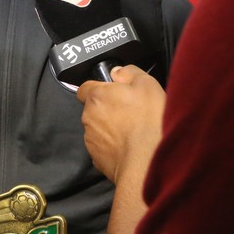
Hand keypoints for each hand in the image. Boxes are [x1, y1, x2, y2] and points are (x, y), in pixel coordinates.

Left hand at [75, 65, 165, 183]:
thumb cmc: (148, 122)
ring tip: (133, 131)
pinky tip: (130, 146)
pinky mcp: (97, 159)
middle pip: (94, 109)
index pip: (85, 87)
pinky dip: (113, 146)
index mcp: (97, 96)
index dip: (99, 88)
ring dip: (111, 128)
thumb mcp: (146, 84)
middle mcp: (89, 117)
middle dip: (108, 109)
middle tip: (130, 112)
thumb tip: (118, 72)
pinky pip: (103, 148)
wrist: (146, 161)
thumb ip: (129, 72)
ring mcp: (91, 140)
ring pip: (98, 129)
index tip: (114, 92)